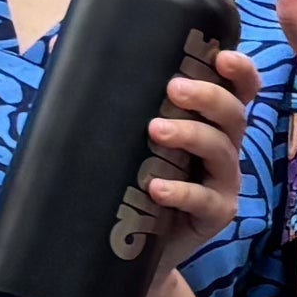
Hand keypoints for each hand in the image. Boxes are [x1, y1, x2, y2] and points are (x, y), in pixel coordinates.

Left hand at [128, 45, 257, 269]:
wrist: (128, 247)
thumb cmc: (128, 181)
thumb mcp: (124, 139)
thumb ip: (110, 103)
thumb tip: (56, 50)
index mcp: (210, 123)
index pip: (239, 90)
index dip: (240, 71)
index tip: (221, 58)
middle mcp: (223, 148)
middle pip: (234, 114)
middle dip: (209, 96)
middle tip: (173, 88)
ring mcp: (222, 183)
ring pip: (221, 151)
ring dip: (191, 135)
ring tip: (156, 130)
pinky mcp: (215, 215)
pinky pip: (205, 200)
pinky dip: (182, 191)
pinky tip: (155, 187)